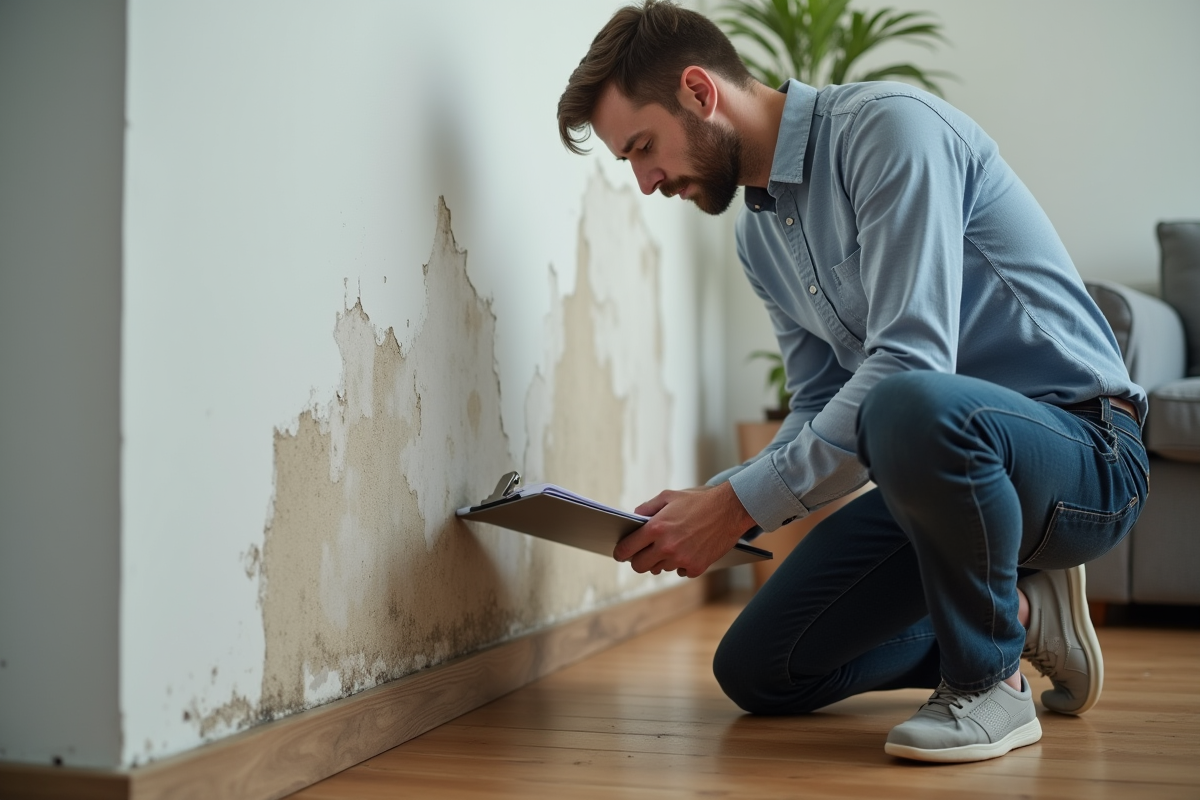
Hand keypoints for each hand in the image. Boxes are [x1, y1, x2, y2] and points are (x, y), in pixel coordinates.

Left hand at [613, 483, 755, 577]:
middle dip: (638, 560)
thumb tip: (633, 518)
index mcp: (656, 528)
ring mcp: (681, 559)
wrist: (730, 510)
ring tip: (672, 545)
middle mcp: (666, 547)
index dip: (620, 552)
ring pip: (659, 569)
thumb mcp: (669, 496)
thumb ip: (647, 508)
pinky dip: (681, 564)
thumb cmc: (699, 501)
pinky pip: (679, 572)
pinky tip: (688, 550)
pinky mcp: (696, 568)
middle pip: (639, 566)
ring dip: (661, 560)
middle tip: (642, 554)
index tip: (620, 554)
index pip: (627, 548)